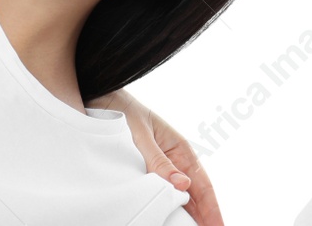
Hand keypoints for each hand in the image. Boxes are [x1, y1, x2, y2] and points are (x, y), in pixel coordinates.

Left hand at [90, 89, 223, 225]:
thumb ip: (159, 161)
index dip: (212, 209)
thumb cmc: (122, 111)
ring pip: (182, 196)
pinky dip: (172, 208)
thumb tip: (183, 186)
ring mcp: (162, 166)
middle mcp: (175, 159)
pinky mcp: (147, 171)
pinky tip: (174, 219)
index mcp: (180, 148)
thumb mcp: (140, 135)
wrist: (99, 98)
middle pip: (196, 195)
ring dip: (190, 215)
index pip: (202, 185)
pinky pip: (164, 193)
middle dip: (205, 217)